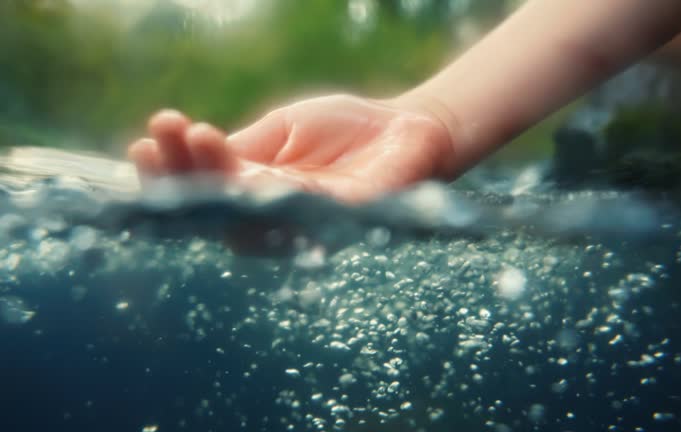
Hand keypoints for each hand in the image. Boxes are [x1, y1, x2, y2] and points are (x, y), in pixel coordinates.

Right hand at [128, 94, 455, 202]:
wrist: (405, 127)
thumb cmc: (344, 129)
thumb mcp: (282, 130)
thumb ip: (243, 149)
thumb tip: (193, 154)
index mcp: (256, 191)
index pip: (205, 189)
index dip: (174, 170)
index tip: (148, 137)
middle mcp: (274, 216)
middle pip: (216, 208)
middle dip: (181, 174)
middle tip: (153, 139)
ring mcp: (305, 222)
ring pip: (248, 214)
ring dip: (215, 178)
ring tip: (190, 137)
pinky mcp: (342, 218)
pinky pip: (298, 212)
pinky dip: (270, 191)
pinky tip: (241, 165)